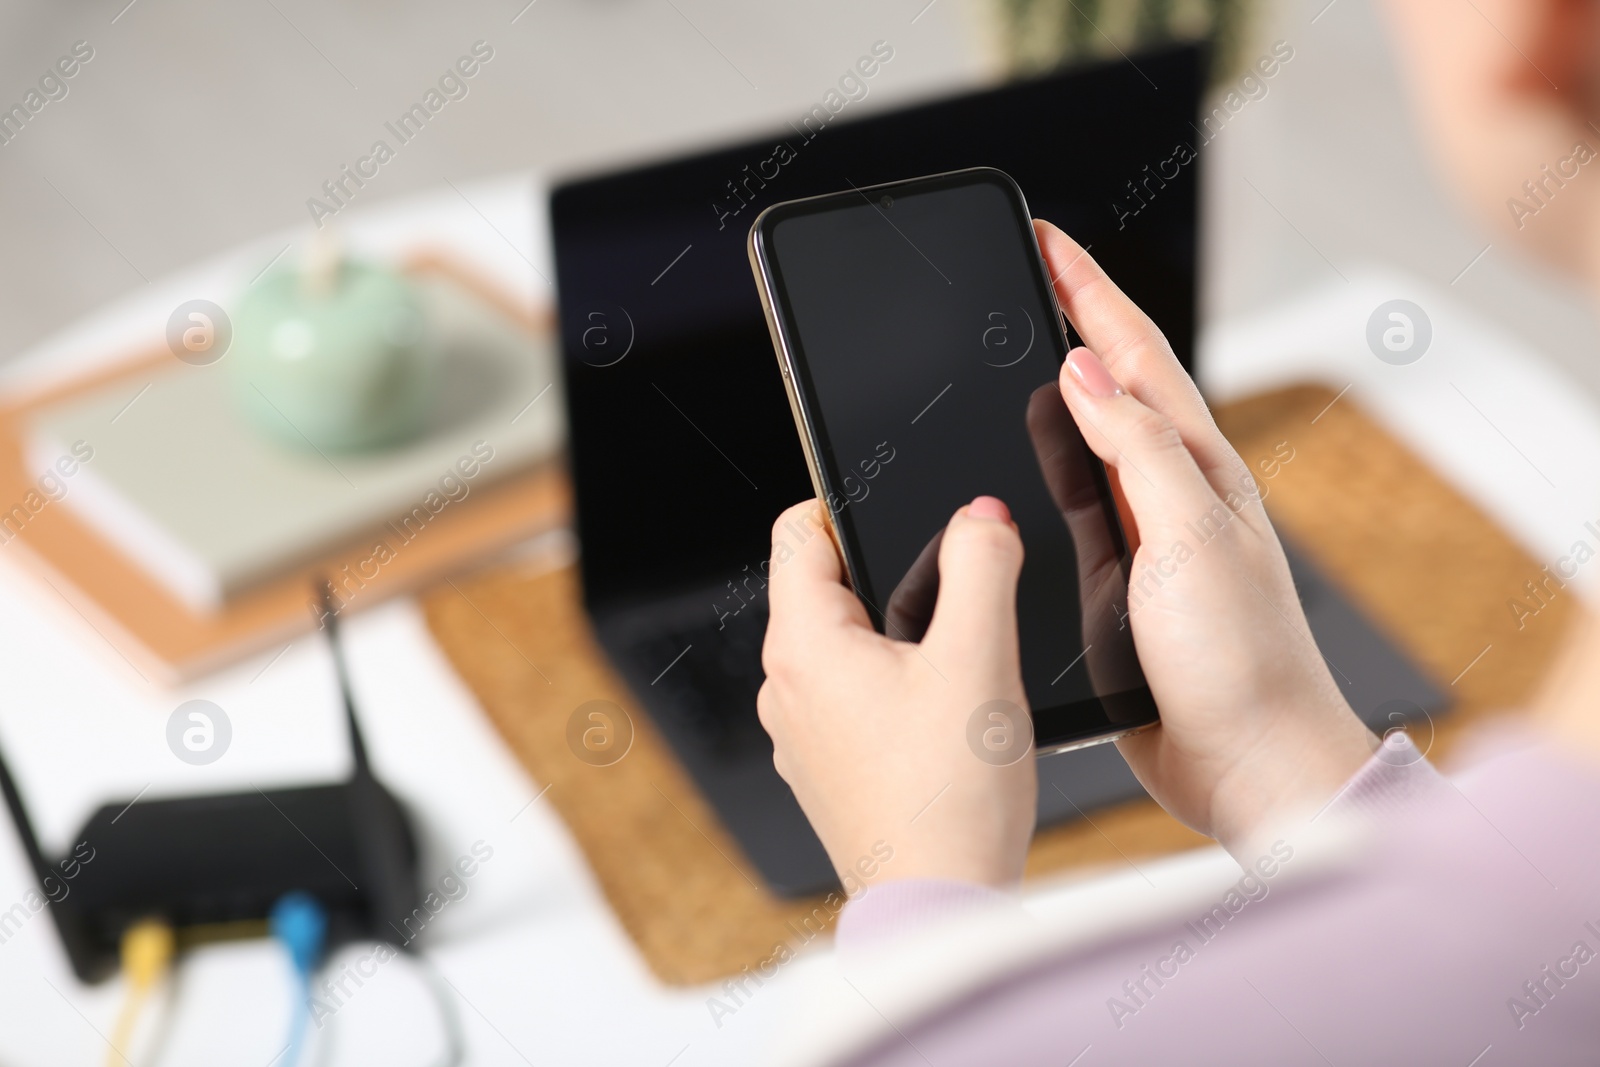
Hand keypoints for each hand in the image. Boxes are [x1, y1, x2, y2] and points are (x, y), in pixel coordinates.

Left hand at [758, 497, 1036, 888]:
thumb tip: (981, 516)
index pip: (797, 532)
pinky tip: (944, 717)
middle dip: (889, 574)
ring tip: (958, 661)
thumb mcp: (980, 657)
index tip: (899, 512)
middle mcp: (784, 687)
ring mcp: (799, 734)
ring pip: (842, 645)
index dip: (846, 505)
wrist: (938, 907)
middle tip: (954, 593)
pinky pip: (849, 698)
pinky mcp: (825, 770)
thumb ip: (982, 567)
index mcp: (802, 645)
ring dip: (896, 634)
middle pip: (823, 588)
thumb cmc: (949, 797)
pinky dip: (892, 687)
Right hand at [1036, 220, 1375, 855]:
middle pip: (1110, 383)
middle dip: (1068, 318)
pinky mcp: (1113, 586)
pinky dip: (1039, 469)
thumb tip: (1084, 372)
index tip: (1044, 237)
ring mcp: (1143, 537)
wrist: (1252, 765)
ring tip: (1007, 347)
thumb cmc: (1241, 660)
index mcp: (1197, 466)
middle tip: (1020, 270)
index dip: (1087, 289)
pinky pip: (1069, 506)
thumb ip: (1138, 452)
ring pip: (1085, 441)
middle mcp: (1170, 491)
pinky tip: (1012, 470)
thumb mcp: (1191, 538)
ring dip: (1049, 387)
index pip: (1133, 353)